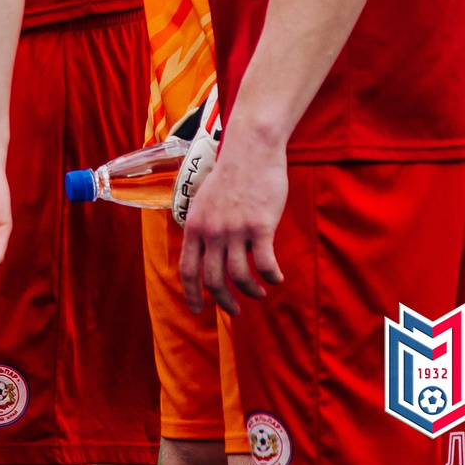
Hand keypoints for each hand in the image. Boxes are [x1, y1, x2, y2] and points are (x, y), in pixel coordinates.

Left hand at [178, 135, 286, 317]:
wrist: (249, 152)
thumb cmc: (230, 177)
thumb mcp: (204, 202)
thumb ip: (204, 228)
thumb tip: (209, 253)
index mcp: (194, 226)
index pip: (187, 269)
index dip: (191, 294)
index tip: (196, 312)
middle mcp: (211, 231)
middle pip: (213, 279)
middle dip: (224, 302)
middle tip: (234, 311)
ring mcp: (235, 229)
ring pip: (240, 276)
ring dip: (251, 291)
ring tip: (259, 292)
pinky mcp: (260, 226)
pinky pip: (266, 264)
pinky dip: (272, 277)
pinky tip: (277, 278)